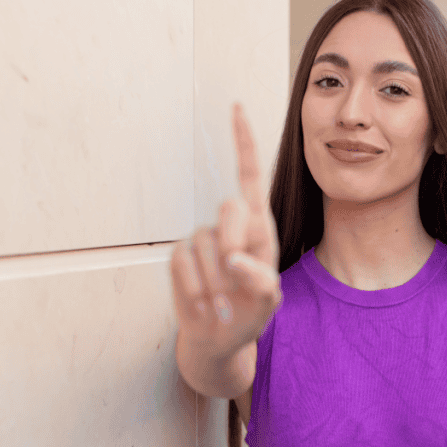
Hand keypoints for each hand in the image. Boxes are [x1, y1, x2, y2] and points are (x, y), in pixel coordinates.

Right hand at [170, 104, 281, 357]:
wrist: (220, 338)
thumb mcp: (267, 300)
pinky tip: (205, 305)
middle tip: (237, 278)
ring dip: (215, 281)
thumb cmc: (250, 313)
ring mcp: (202, 240)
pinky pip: (183, 263)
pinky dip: (195, 289)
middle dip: (233, 244)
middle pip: (228, 207)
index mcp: (258, 228)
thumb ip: (259, 279)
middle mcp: (229, 226)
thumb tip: (233, 259)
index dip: (243, 143)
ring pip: (205, 244)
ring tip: (223, 304)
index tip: (237, 108)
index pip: (250, 176)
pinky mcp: (180, 256)